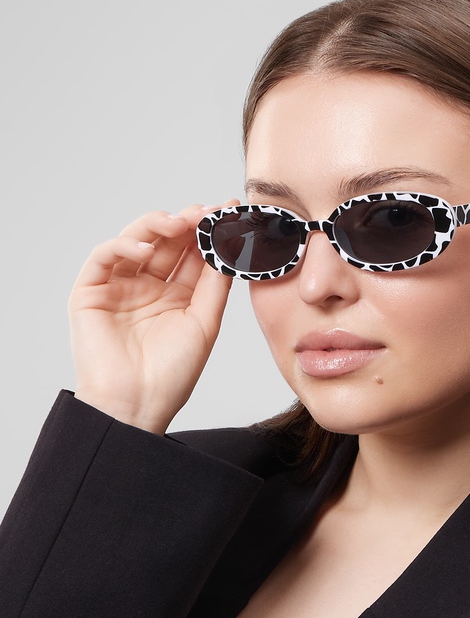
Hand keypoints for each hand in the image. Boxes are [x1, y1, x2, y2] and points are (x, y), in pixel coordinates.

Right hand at [68, 201, 236, 432]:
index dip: (210, 232)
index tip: (231, 212)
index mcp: (177, 295)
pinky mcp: (90, 292)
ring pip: (137, 241)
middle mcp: (148, 287)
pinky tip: (145, 246)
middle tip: (208, 211)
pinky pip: (104, 258)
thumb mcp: (204, 323)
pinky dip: (122, 245)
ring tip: (181, 221)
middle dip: (189, 223)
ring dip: (158, 225)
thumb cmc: (171, 375)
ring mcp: (119, 287)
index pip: (194, 254)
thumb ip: (215, 284)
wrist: (137, 407)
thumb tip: (231, 244)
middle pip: (168, 243)